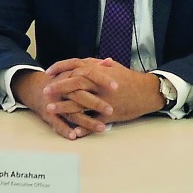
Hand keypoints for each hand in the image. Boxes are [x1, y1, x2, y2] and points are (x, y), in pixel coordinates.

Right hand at [12, 68, 107, 140]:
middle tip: (111, 110)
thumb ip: (92, 67)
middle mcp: (62, 88)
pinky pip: (56, 123)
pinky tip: (75, 136)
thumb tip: (109, 61)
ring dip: (87, 121)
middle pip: (80, 94)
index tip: (117, 86)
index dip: (102, 80)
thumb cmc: (62, 81)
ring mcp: (54, 101)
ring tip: (101, 128)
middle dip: (96, 103)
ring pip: (71, 112)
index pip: (88, 75)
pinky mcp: (48, 114)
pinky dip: (64, 129)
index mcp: (70, 76)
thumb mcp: (75, 71)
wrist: (36, 89)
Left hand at [45, 58, 163, 123]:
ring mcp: (105, 100)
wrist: (147, 93)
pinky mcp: (111, 115)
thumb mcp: (115, 68)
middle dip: (58, 87)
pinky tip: (72, 130)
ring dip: (64, 107)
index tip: (48, 72)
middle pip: (75, 84)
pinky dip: (83, 127)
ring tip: (50, 109)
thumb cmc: (131, 80)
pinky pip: (94, 122)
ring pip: (81, 104)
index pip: (76, 66)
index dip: (61, 68)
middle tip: (45, 91)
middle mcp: (101, 85)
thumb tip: (88, 61)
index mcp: (100, 72)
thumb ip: (100, 65)